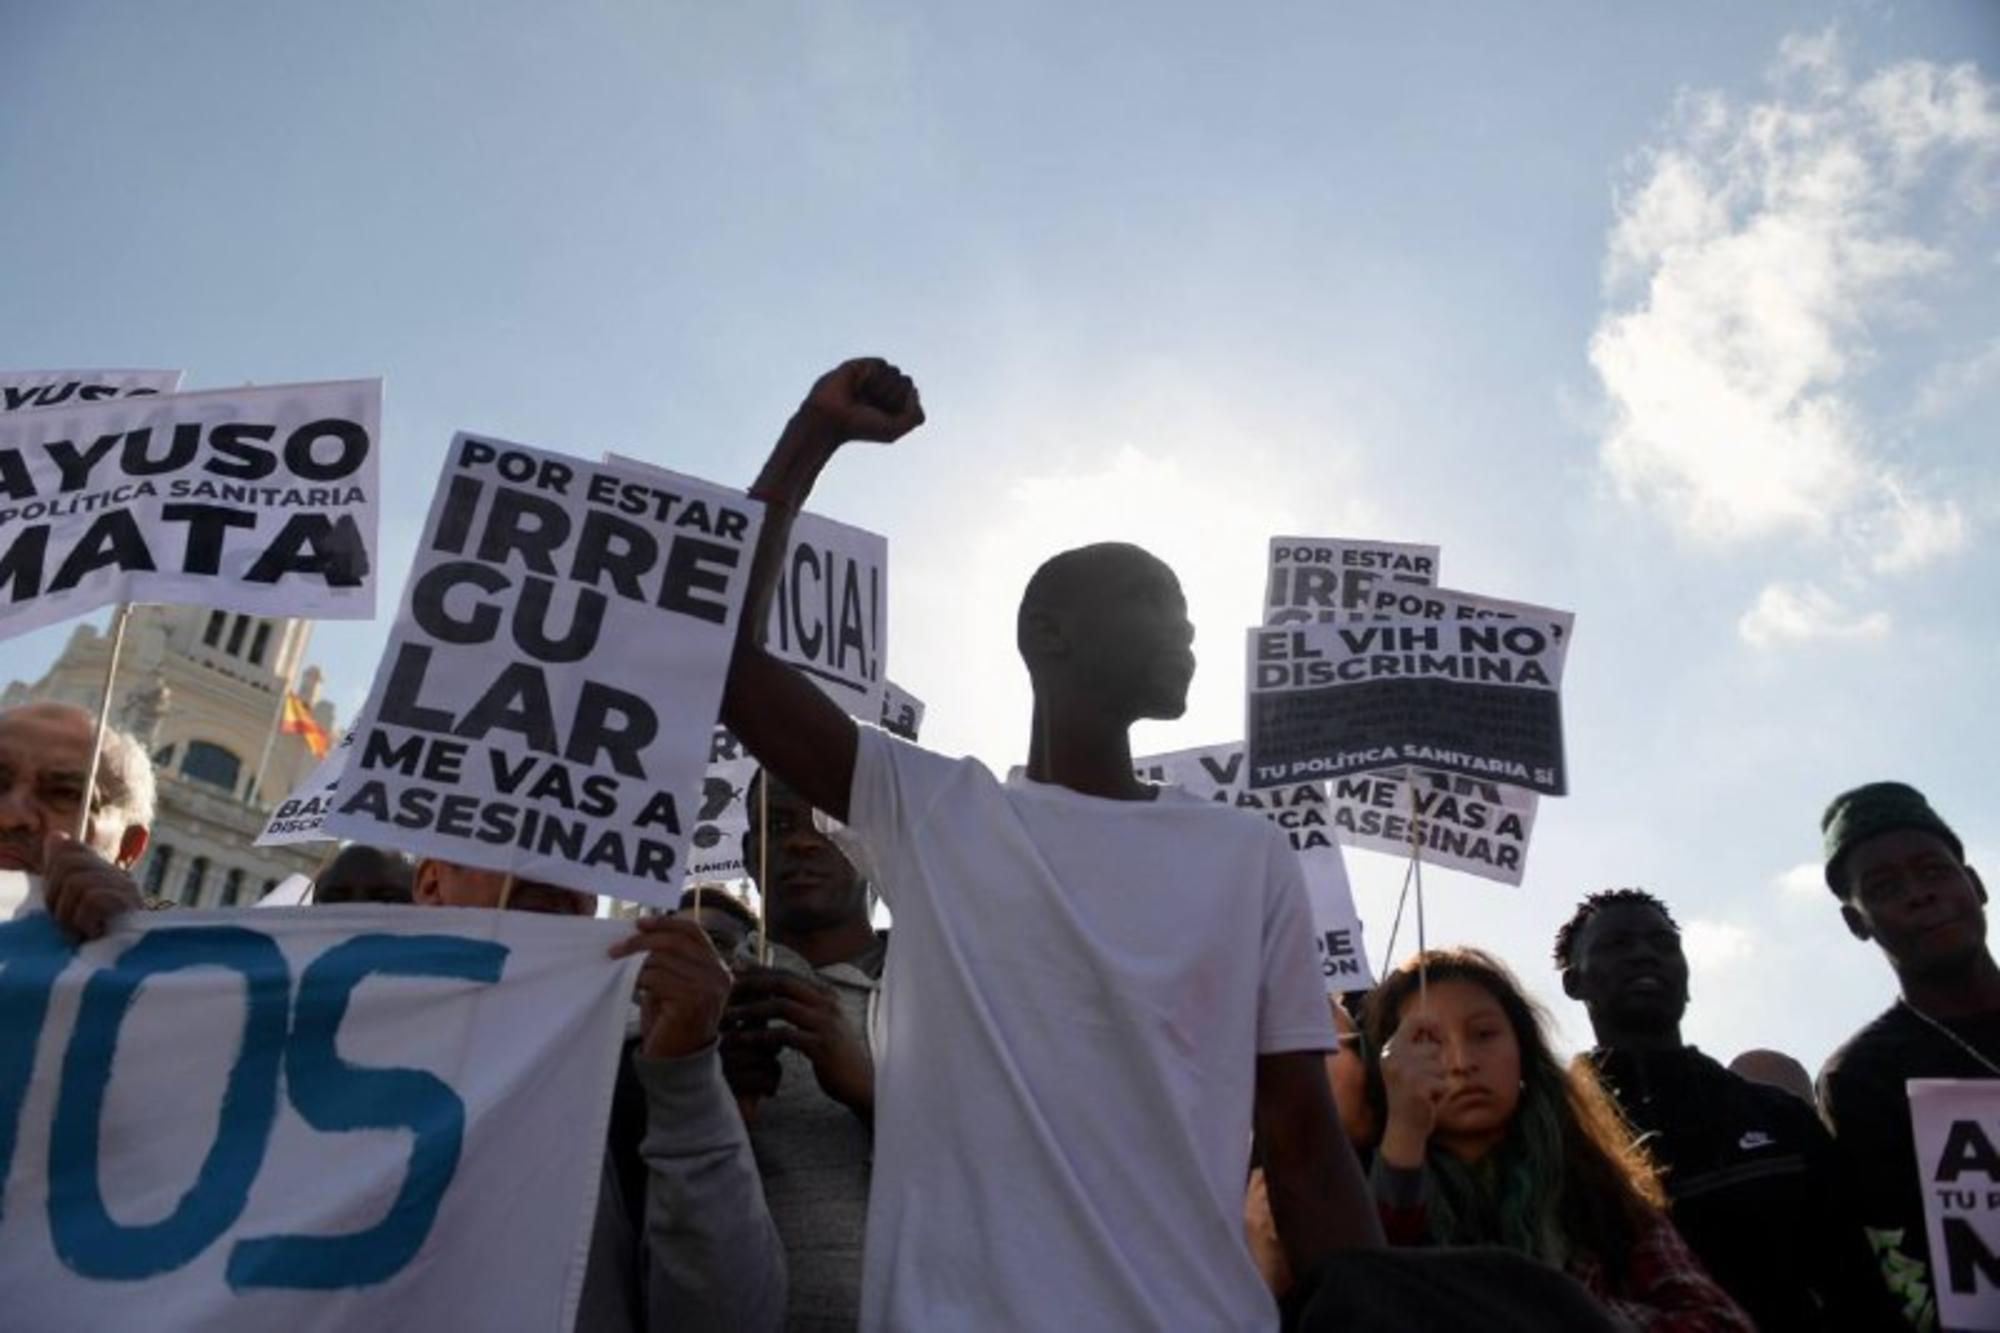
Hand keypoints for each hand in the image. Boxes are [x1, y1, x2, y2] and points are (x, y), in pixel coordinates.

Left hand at [43, 835, 142, 940]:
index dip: (53, 872)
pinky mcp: (131, 905)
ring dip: (68, 915)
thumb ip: (63, 878)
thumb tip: (55, 836)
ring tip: (81, 934)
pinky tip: (93, 935)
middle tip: (68, 924)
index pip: (70, 848)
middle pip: (68, 861)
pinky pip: (92, 897)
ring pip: (77, 882)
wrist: (127, 972)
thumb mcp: (71, 912)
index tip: (56, 903)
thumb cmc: (94, 948)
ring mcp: (126, 889)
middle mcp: (118, 876)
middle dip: (55, 896)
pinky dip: (84, 920)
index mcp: (103, 875)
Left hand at [610, 917, 732, 1059]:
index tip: (640, 923)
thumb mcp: (675, 984)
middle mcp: (719, 976)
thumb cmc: (672, 1022)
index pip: (694, 932)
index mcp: (718, 967)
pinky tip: (628, 982)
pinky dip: (638, 977)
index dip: (666, 923)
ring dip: (636, 960)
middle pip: (677, 942)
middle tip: (617, 947)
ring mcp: (708, 989)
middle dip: (643, 941)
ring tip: (617, 964)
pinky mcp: (692, 1001)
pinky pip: (658, 978)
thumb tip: (642, 933)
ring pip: (664, 959)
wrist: (677, 1061)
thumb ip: (670, 960)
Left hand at [726, 966, 874, 1119]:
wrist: (863, 1082)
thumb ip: (806, 1008)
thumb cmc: (837, 1055)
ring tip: (729, 1016)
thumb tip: (777, 995)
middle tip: (727, 989)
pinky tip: (744, 1040)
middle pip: (783, 983)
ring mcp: (825, 1024)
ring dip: (751, 1010)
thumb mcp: (824, 1024)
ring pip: (781, 1006)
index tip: (734, 974)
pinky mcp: (821, 1046)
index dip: (759, 972)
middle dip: (752, 983)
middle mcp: (827, 1003)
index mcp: (826, 995)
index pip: (787, 974)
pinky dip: (761, 1036)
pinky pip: (784, 1035)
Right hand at [795, 358, 924, 445]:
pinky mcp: (860, 365)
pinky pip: (881, 364)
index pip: (913, 394)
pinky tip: (857, 385)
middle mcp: (883, 388)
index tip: (882, 416)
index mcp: (893, 403)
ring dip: (882, 388)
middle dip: (894, 396)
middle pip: (907, 381)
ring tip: (863, 396)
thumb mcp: (895, 429)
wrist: (830, 419)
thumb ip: (915, 415)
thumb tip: (912, 388)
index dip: (902, 406)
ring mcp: (872, 376)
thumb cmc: (860, 427)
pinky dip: (872, 377)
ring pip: (895, 371)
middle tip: (872, 406)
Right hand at [1376, 1010, 1446, 1168]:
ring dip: (1439, 1078)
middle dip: (1437, 1063)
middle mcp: (1394, 1057)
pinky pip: (1443, 1082)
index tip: (1441, 1035)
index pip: (1414, 1020)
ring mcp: (1405, 1072)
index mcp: (1391, 1049)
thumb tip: (1439, 1025)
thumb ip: (1417, 1045)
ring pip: (1440, 1066)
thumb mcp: (1405, 1065)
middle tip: (1426, 1078)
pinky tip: (1429, 1098)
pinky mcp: (1417, 1087)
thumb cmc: (1410, 1093)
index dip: (1432, 1023)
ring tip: (1426, 1089)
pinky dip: (1441, 1091)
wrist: (1404, 1126)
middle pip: (1433, 1047)